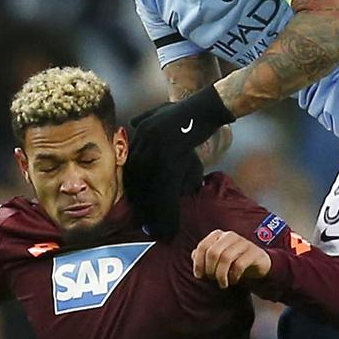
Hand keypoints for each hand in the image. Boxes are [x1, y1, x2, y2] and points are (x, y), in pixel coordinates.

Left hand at [124, 87, 235, 239]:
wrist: (206, 107)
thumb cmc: (187, 110)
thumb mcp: (160, 110)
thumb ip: (145, 117)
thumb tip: (133, 123)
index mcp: (142, 132)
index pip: (132, 166)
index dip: (134, 188)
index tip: (136, 204)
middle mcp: (146, 141)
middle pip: (138, 180)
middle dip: (141, 203)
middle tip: (143, 222)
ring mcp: (158, 150)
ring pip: (150, 190)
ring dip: (153, 214)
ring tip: (156, 232)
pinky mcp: (172, 160)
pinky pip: (166, 192)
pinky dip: (167, 213)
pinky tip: (169, 227)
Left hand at [192, 230, 271, 288]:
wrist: (258, 264)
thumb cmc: (234, 261)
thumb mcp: (217, 258)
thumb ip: (204, 256)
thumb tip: (193, 256)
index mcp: (218, 235)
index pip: (203, 246)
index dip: (198, 263)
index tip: (199, 276)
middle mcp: (230, 236)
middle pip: (213, 252)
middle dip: (210, 269)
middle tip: (212, 280)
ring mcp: (243, 243)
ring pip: (226, 258)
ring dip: (221, 275)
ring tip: (222, 283)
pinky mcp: (254, 252)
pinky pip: (240, 264)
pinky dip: (234, 275)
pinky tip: (233, 280)